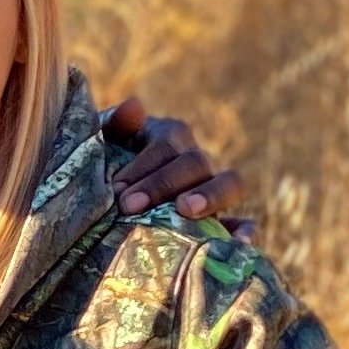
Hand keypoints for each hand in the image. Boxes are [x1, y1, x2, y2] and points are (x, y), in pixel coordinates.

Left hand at [104, 97, 245, 240]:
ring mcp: (212, 190)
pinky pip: (243, 222)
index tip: (117, 189)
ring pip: (229, 183)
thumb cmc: (102, 170)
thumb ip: (114, 125)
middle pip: (194, 163)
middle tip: (129, 206)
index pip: (166, 143)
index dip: (144, 165)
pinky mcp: (222, 221)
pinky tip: (239, 243)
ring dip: (211, 195)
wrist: (104, 206)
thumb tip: (134, 106)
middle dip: (162, 184)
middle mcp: (195, 160)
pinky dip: (246, 230)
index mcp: (169, 137)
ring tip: (186, 210)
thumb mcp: (102, 146)